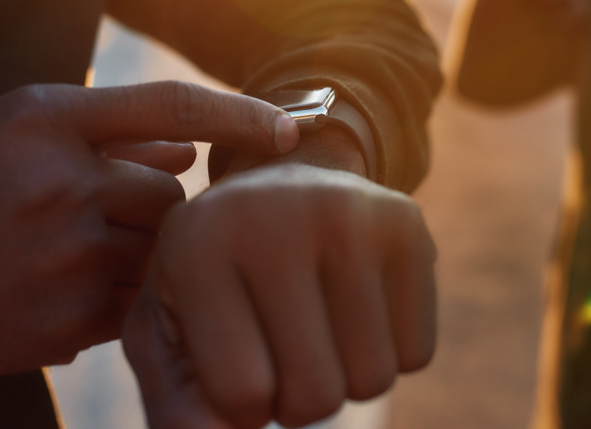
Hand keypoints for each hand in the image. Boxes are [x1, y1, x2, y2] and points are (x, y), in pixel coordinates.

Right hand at [0, 81, 298, 376]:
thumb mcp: (18, 126)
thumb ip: (108, 127)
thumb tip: (190, 146)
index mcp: (48, 122)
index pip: (174, 106)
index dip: (240, 113)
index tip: (292, 127)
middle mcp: (61, 184)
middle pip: (172, 192)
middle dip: (152, 201)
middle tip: (99, 207)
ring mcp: (63, 258)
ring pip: (159, 249)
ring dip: (138, 247)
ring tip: (72, 244)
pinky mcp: (64, 322)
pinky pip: (135, 300)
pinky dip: (116, 291)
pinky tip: (63, 282)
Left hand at [123, 164, 436, 428]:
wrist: (282, 189)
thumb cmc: (220, 272)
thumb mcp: (172, 329)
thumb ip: (178, 401)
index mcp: (199, 244)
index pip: (243, 395)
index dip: (246, 400)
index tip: (240, 353)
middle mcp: (275, 214)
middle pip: (316, 396)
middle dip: (299, 397)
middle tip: (285, 343)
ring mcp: (349, 212)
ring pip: (373, 379)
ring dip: (347, 375)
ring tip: (319, 319)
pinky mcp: (404, 222)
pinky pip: (418, 352)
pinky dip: (391, 349)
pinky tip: (358, 301)